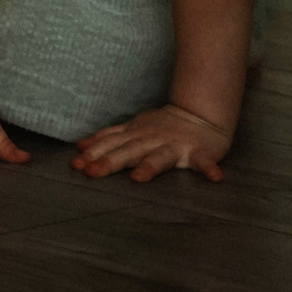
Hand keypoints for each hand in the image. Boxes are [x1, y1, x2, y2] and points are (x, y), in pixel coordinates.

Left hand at [71, 103, 230, 180]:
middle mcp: (152, 140)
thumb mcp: (132, 129)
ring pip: (160, 157)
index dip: (93, 154)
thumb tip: (80, 147)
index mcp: (136, 136)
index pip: (111, 145)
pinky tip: (215, 178)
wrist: (199, 114)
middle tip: (91, 172)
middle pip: (128, 152)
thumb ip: (109, 138)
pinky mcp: (200, 151)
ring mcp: (175, 146)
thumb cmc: (161, 126)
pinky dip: (209, 169)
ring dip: (150, 167)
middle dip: (109, 162)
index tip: (76, 164)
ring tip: (139, 178)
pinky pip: (205, 162)